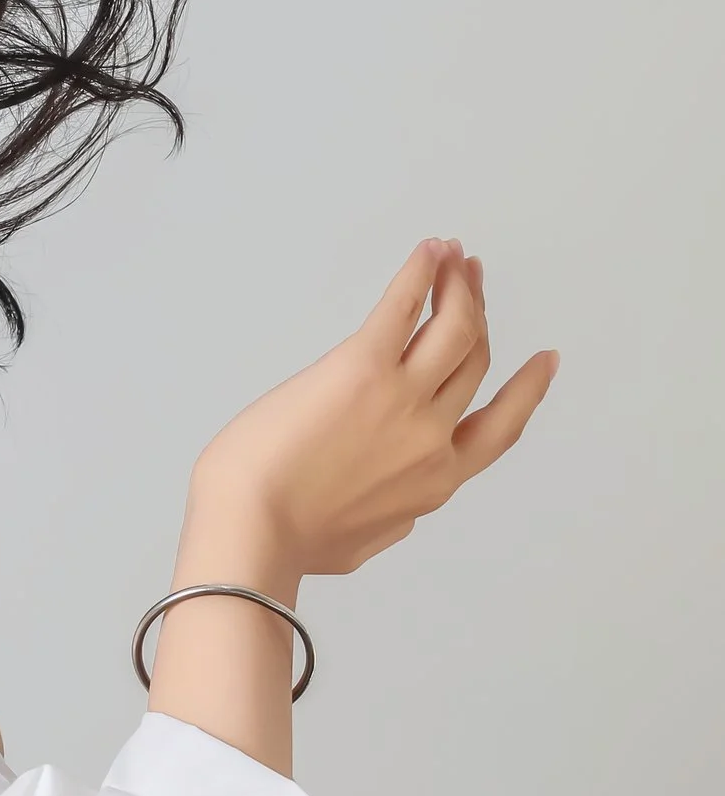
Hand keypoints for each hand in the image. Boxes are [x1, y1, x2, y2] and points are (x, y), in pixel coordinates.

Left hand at [185, 239, 557, 581]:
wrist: (250, 530)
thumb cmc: (287, 543)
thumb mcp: (359, 545)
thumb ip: (390, 520)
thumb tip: (400, 511)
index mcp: (435, 482)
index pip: (498, 427)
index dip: (527, 390)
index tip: (543, 362)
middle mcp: (432, 436)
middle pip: (473, 362)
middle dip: (479, 316)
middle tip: (474, 282)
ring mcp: (402, 398)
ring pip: (454, 328)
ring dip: (460, 287)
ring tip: (456, 258)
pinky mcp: (361, 367)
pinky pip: (403, 307)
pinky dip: (422, 273)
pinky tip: (430, 250)